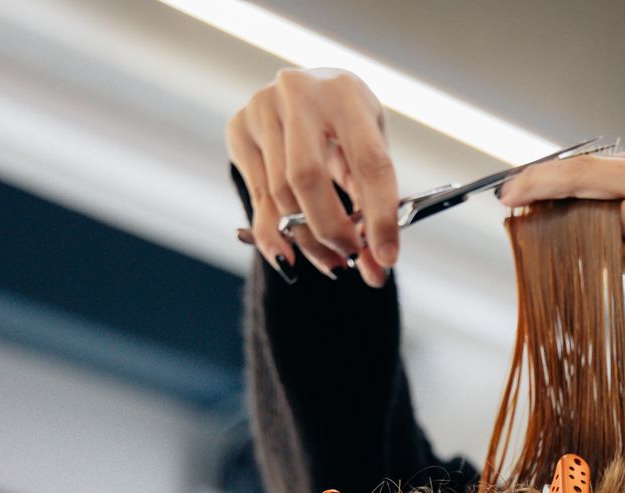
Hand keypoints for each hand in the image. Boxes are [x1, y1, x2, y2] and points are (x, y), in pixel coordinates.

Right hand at [226, 68, 399, 285]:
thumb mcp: (369, 151)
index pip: (369, 162)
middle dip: (331, 230)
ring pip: (280, 195)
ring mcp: (261, 109)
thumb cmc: (348, 127)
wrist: (308, 91)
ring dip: (307, 240)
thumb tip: (376, 268)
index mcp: (346, 94)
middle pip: (308, 178)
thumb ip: (374, 206)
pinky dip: (275, 235)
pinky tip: (290, 253)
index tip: (386, 258)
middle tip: (349, 258)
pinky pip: (257, 198)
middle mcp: (298, 93)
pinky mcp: (238, 129)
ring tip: (330, 258)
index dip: (380, 216)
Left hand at [495, 122, 624, 364]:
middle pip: (588, 177)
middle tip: (510, 195)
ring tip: (530, 229)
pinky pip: (612, 260)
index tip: (556, 183)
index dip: (590, 175)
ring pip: (593, 220)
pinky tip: (568, 261)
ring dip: (562, 228)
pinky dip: (590, 260)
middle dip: (543, 187)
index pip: (624, 157)